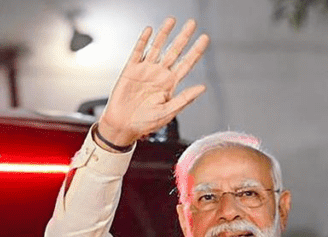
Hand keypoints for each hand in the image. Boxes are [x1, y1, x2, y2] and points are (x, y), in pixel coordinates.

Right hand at [97, 17, 208, 148]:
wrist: (123, 125)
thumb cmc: (146, 122)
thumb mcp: (169, 112)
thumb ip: (185, 99)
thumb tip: (202, 88)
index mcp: (171, 84)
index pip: (187, 64)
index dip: (196, 51)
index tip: (205, 38)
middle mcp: (160, 74)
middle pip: (175, 51)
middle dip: (184, 37)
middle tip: (192, 23)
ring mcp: (146, 70)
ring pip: (158, 47)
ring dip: (165, 33)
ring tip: (172, 20)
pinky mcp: (131, 69)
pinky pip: (138, 51)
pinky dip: (144, 40)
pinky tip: (150, 30)